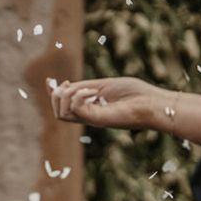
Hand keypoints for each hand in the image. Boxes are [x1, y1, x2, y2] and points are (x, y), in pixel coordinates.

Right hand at [50, 77, 172, 131]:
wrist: (152, 103)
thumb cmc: (134, 93)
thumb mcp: (103, 85)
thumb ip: (83, 87)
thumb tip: (63, 86)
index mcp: (89, 108)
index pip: (62, 105)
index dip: (51, 93)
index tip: (49, 81)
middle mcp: (88, 116)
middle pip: (57, 112)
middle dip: (55, 95)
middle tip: (68, 84)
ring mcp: (91, 119)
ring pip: (61, 113)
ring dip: (66, 95)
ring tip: (86, 88)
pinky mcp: (97, 119)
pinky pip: (75, 108)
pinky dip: (78, 96)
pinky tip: (93, 91)